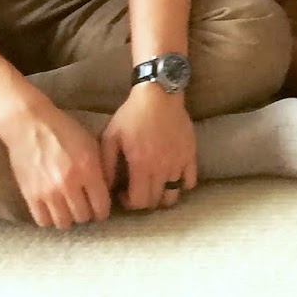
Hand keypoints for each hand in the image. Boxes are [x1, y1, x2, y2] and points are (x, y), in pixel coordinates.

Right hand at [2, 96, 112, 227]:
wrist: (30, 124)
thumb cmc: (63, 129)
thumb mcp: (90, 143)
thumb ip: (99, 168)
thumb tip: (105, 190)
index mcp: (88, 169)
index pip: (101, 206)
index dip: (103, 210)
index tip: (100, 208)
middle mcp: (69, 184)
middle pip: (83, 217)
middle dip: (86, 214)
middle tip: (84, 206)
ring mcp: (49, 193)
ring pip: (64, 223)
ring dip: (68, 218)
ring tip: (68, 208)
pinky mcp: (30, 196)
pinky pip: (43, 221)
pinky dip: (50, 218)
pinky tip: (52, 209)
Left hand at [101, 83, 196, 212]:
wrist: (159, 93)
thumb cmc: (133, 114)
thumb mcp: (111, 136)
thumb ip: (107, 164)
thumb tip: (106, 187)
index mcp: (142, 164)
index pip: (139, 201)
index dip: (129, 203)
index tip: (123, 193)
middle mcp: (162, 167)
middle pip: (155, 201)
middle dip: (143, 201)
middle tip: (136, 189)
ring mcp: (179, 161)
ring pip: (173, 195)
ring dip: (161, 196)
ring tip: (154, 185)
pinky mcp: (190, 153)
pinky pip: (190, 181)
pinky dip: (181, 184)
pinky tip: (171, 176)